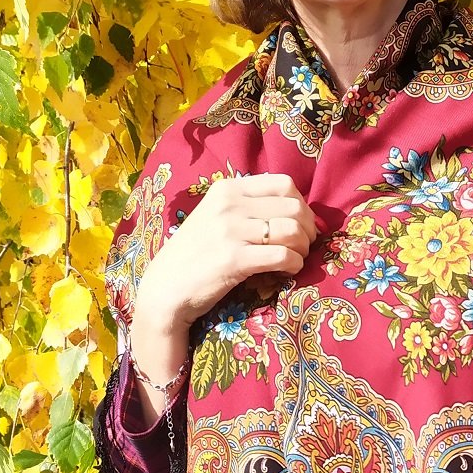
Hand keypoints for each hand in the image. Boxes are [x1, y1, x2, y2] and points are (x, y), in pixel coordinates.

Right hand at [128, 173, 317, 417]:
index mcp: (226, 189)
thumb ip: (247, 206)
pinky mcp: (235, 260)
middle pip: (294, 207)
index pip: (283, 183)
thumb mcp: (215, 216)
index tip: (301, 223)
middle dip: (307, 228)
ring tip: (295, 259)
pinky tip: (287, 271)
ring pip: (292, 231)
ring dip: (302, 248)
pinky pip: (283, 256)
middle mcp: (229, 205)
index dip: (302, 205)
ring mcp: (231, 231)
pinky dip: (294, 265)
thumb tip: (295, 208)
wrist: (165, 289)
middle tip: (303, 245)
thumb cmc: (195, 254)